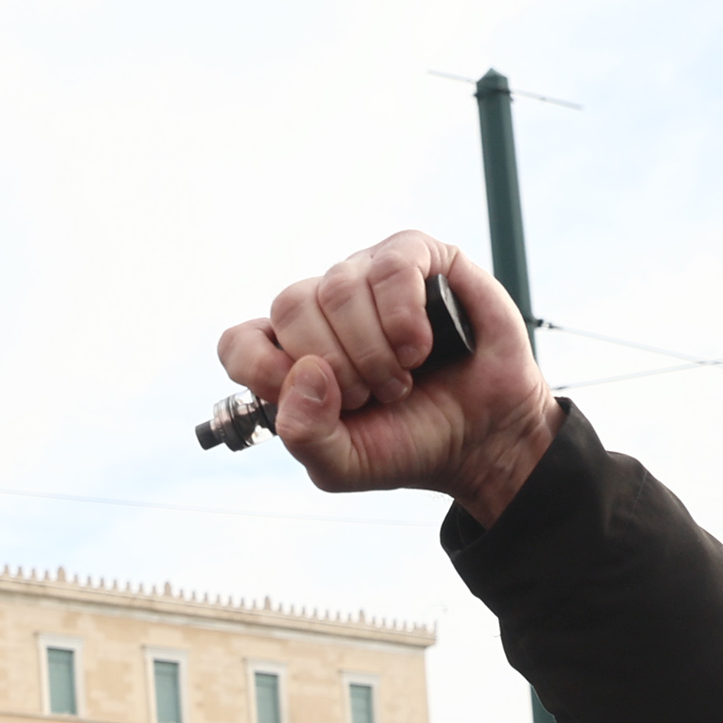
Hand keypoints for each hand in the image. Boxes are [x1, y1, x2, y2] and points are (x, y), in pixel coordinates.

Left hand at [215, 231, 558, 526]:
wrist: (483, 438)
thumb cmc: (408, 443)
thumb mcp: (344, 465)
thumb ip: (305, 435)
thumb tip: (304, 372)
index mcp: (292, 354)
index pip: (239, 342)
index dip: (265, 370)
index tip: (313, 400)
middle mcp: (322, 307)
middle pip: (289, 307)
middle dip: (335, 367)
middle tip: (373, 396)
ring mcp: (368, 276)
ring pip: (337, 288)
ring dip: (374, 351)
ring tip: (403, 378)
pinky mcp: (418, 257)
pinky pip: (390, 267)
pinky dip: (403, 316)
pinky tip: (420, 346)